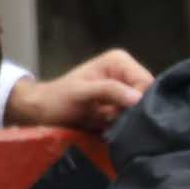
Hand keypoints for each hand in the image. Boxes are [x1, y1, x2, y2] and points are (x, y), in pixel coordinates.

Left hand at [6, 47, 152, 133]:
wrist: (42, 113)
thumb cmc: (57, 100)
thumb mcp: (82, 93)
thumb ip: (109, 91)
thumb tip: (138, 98)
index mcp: (119, 61)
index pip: (146, 82)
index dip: (139, 101)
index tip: (118, 114)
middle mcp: (126, 72)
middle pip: (147, 96)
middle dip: (132, 112)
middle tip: (110, 120)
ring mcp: (124, 90)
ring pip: (141, 109)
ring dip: (127, 120)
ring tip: (106, 123)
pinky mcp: (121, 106)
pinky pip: (132, 118)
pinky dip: (123, 125)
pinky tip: (107, 127)